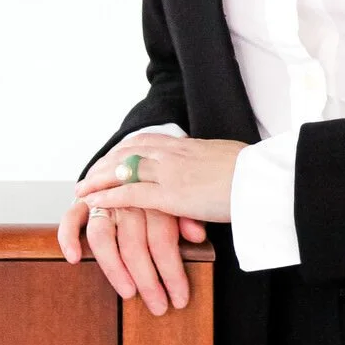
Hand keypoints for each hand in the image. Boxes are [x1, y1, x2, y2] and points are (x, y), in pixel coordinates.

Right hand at [57, 132, 208, 314]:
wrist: (141, 153)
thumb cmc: (165, 185)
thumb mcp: (182, 198)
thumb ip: (188, 216)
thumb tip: (197, 237)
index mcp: (155, 197)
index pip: (163, 240)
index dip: (172, 272)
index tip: (180, 298)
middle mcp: (128, 199)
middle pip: (135, 243)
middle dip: (148, 280)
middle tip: (159, 307)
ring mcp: (103, 200)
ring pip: (103, 236)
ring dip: (114, 267)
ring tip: (127, 292)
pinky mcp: (83, 200)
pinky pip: (70, 218)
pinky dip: (69, 236)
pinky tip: (73, 257)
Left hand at [73, 133, 246, 223]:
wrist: (262, 180)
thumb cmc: (253, 174)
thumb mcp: (227, 161)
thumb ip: (211, 164)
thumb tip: (213, 168)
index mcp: (188, 145)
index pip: (146, 141)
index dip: (124, 150)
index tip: (110, 158)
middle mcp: (174, 153)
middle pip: (128, 151)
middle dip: (104, 163)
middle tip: (88, 175)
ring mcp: (170, 172)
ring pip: (123, 169)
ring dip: (98, 179)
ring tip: (82, 191)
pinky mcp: (171, 195)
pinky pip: (130, 195)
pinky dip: (108, 198)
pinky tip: (93, 203)